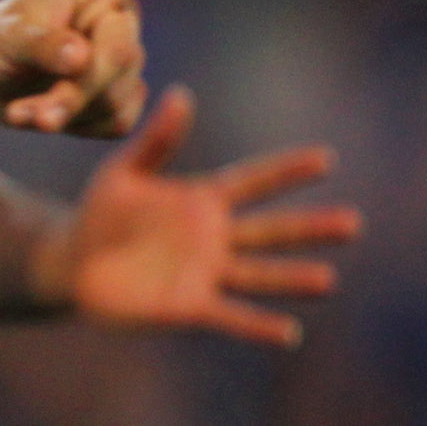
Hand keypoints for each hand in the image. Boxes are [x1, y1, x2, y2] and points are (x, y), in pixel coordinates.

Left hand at [0, 0, 242, 134]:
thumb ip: (38, 44)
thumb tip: (81, 57)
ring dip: (68, 111)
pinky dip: (75, 127)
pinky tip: (42, 117)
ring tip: (24, 112)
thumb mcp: (1, 39)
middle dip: (77, 86)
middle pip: (121, 55)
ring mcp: (124, 63)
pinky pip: (114, 121)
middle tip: (35, 112)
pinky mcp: (121, 101)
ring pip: (117, 95)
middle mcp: (118, 21)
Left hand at [35, 86, 361, 345]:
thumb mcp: (125, 172)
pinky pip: (230, 316)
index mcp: (203, 200)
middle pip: (270, 231)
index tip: (326, 158)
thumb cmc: (101, 213)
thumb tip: (182, 94)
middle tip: (354, 222)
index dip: (286, 171)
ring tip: (328, 280)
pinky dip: (258, 324)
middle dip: (310, 227)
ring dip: (291, 278)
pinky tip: (289, 331)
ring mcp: (206, 273)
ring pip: (258, 275)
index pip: (253, 181)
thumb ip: (157, 140)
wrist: (73, 261)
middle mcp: (215, 238)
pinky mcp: (189, 306)